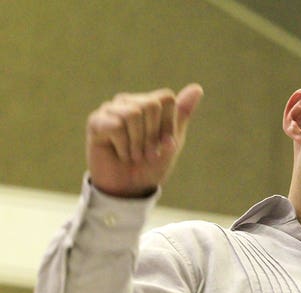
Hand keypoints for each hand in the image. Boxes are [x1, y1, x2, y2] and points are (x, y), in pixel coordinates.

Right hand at [86, 84, 202, 197]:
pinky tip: (119, 153)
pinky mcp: (96, 121)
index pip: (166, 99)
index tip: (165, 143)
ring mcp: (111, 109)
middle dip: (153, 135)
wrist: (129, 189)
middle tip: (147, 153)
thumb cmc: (151, 165)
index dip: (169, 125)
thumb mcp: (173, 141)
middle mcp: (129, 101)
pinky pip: (116, 126)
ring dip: (138, 143)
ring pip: (132, 114)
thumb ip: (182, 114)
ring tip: (134, 155)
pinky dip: (123, 146)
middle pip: (150, 105)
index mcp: (149, 103)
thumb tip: (197, 88)